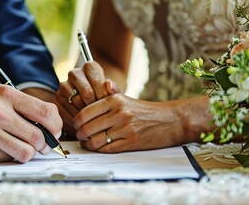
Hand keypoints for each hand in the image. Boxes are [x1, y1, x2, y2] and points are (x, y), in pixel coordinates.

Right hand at [0, 84, 62, 163]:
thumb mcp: (2, 94)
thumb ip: (26, 107)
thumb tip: (53, 128)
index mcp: (7, 95)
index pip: (46, 112)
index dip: (56, 125)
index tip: (55, 131)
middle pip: (38, 136)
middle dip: (45, 144)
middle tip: (43, 145)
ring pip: (26, 152)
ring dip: (29, 153)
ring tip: (24, 147)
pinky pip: (8, 159)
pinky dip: (10, 156)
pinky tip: (3, 147)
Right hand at [55, 61, 119, 135]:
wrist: (94, 100)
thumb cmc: (105, 95)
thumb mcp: (114, 92)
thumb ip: (114, 89)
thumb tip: (109, 85)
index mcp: (90, 67)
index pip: (97, 82)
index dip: (103, 97)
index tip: (108, 105)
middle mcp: (75, 73)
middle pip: (86, 93)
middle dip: (95, 106)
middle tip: (100, 114)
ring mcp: (64, 85)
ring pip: (76, 102)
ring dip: (86, 113)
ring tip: (93, 118)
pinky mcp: (58, 98)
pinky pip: (67, 110)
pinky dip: (76, 119)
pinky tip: (84, 122)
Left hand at [73, 95, 210, 152]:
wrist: (171, 120)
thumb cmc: (146, 111)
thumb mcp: (126, 99)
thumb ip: (107, 98)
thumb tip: (87, 103)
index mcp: (115, 100)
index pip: (85, 112)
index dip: (76, 122)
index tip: (76, 125)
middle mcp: (119, 113)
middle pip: (87, 127)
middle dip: (79, 135)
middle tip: (80, 137)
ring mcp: (125, 128)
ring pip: (95, 140)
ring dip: (88, 145)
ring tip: (88, 144)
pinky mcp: (131, 142)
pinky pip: (107, 149)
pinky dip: (99, 150)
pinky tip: (98, 148)